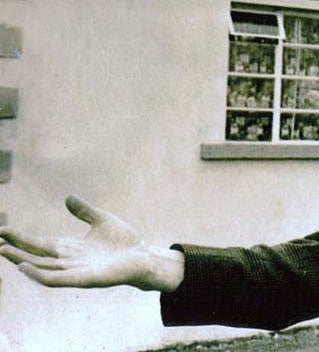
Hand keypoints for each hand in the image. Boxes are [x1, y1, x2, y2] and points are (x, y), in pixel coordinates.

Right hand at [0, 195, 183, 291]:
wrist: (145, 255)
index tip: (3, 229)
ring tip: (5, 252)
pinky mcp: (86, 279)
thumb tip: (67, 198)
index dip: (22, 238)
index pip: (41, 244)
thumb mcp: (102, 220)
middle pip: (37, 256)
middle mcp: (70, 262)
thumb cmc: (125, 241)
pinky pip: (59, 280)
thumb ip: (84, 211)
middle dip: (17, 250)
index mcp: (71, 249)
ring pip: (43, 269)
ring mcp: (77, 271)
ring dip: (23, 262)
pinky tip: (27, 267)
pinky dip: (41, 274)